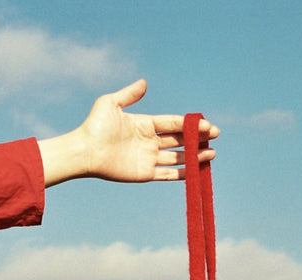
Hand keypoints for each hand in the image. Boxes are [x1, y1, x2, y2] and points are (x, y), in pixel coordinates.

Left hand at [38, 79, 218, 186]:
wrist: (85, 152)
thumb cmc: (95, 127)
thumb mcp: (110, 104)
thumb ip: (129, 94)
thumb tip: (145, 83)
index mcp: (144, 124)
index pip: (172, 123)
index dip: (191, 124)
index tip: (207, 124)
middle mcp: (148, 142)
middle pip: (179, 140)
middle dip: (198, 138)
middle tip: (215, 136)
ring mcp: (147, 159)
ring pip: (177, 157)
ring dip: (195, 156)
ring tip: (212, 153)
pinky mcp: (144, 174)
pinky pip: (167, 175)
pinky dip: (182, 174)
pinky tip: (196, 170)